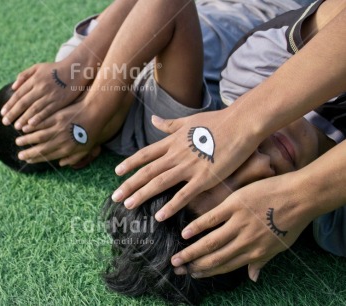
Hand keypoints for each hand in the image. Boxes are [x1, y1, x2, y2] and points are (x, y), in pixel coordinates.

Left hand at [1, 60, 84, 129]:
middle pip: (24, 102)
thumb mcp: (38, 67)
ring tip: (17, 127)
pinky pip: (47, 111)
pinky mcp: (59, 101)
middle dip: (13, 113)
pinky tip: (31, 124)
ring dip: (24, 118)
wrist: (75, 70)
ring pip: (34, 108)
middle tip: (5, 123)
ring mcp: (50, 95)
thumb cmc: (56, 69)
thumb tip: (13, 87)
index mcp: (34, 79)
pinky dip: (38, 118)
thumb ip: (24, 76)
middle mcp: (40, 87)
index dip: (10, 104)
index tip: (3, 113)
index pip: (19, 94)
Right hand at [14, 100, 100, 166]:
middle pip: (41, 148)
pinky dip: (32, 126)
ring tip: (18, 141)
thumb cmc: (92, 131)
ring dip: (27, 140)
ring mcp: (58, 129)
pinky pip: (41, 123)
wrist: (95, 113)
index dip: (37, 159)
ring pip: (38, 136)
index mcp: (67, 149)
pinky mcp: (57, 117)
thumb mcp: (86, 148)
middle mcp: (61, 141)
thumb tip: (62, 164)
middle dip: (29, 152)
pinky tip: (25, 128)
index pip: (49, 156)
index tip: (28, 160)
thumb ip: (74, 158)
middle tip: (19, 155)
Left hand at [111, 109, 261, 221]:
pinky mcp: (204, 178)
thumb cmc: (218, 121)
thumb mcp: (189, 121)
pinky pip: (183, 195)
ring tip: (128, 206)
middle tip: (115, 197)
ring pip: (159, 182)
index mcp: (173, 142)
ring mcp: (188, 166)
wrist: (241, 124)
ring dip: (142, 194)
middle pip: (147, 171)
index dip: (130, 164)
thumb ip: (170, 124)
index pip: (145, 154)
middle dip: (129, 184)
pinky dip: (170, 206)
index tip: (117, 173)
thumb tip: (154, 120)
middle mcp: (176, 154)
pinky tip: (159, 216)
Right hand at [171, 172, 313, 280]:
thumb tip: (252, 278)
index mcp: (254, 253)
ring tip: (176, 257)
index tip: (193, 274)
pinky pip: (212, 219)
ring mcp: (239, 224)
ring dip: (191, 251)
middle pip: (214, 258)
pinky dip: (197, 227)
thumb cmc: (291, 221)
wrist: (299, 197)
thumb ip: (261, 262)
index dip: (207, 272)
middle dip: (194, 265)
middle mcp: (244, 242)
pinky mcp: (235, 206)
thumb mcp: (279, 246)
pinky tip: (185, 233)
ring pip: (210, 242)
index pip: (226, 266)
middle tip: (177, 268)